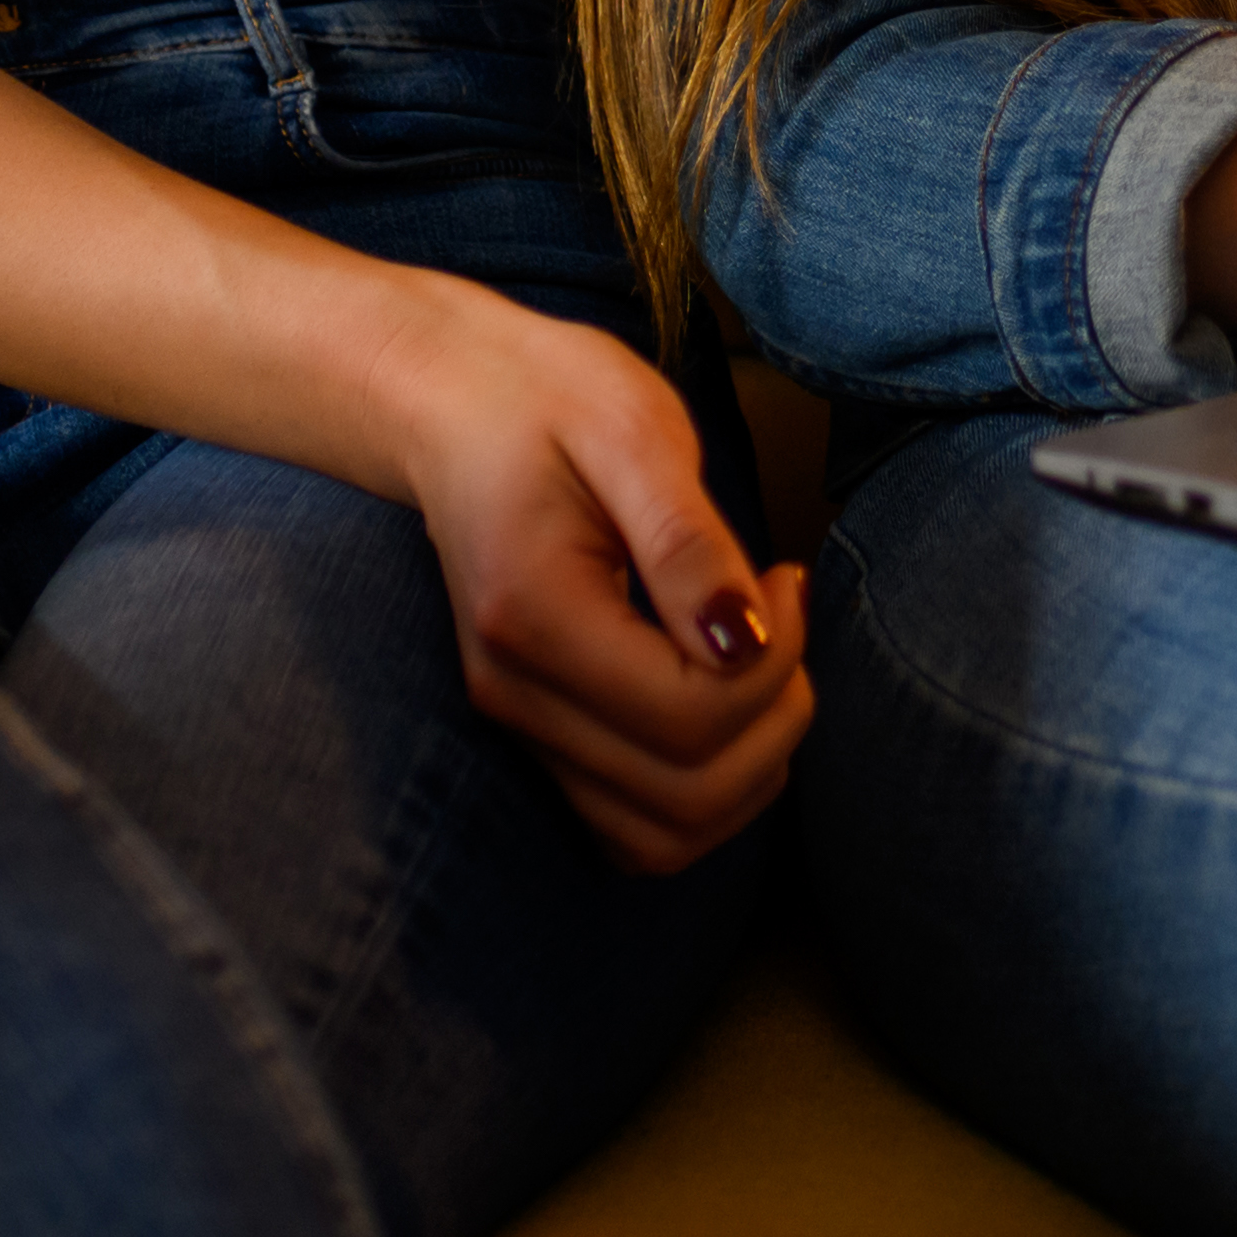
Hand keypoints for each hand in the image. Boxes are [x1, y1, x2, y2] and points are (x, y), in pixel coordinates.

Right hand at [356, 275, 813, 874]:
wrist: (450, 404)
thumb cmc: (548, 399)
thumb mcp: (634, 429)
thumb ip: (687, 541)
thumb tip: (745, 638)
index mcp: (533, 617)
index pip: (690, 716)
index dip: (775, 661)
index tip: (786, 574)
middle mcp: (512, 695)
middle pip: (687, 797)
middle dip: (777, 718)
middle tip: (784, 618)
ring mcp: (517, 726)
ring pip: (662, 838)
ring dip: (751, 770)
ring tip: (762, 663)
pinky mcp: (536, 738)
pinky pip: (635, 828)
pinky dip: (705, 793)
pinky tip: (725, 702)